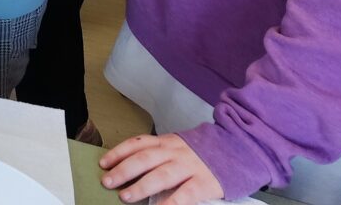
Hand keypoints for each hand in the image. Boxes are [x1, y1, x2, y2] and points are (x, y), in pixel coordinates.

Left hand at [100, 133, 223, 204]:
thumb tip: (128, 167)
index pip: (137, 144)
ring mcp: (190, 166)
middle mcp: (175, 152)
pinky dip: (170, 203)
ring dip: (141, 187)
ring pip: (161, 175)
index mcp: (166, 142)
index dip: (118, 153)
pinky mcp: (204, 182)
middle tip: (107, 181)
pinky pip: (185, 194)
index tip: (103, 163)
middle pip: (145, 159)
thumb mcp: (177, 147)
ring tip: (125, 196)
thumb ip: (157, 154)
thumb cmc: (200, 154)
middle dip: (123, 170)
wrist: (237, 150)